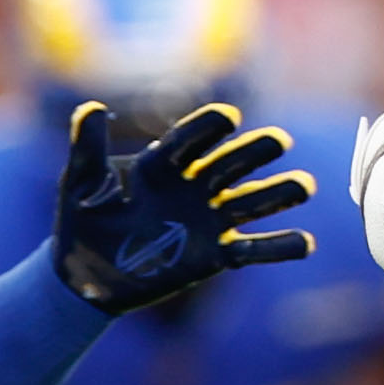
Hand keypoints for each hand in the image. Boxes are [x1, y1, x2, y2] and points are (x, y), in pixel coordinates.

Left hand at [53, 100, 315, 312]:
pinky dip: (278, 247)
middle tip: (279, 142)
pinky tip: (304, 244)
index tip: (229, 117)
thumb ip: (88, 149)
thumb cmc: (81, 222)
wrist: (85, 276)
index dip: (210, 127)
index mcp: (162, 163)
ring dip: (279, 193)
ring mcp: (207, 220)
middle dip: (255, 152)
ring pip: (251, 202)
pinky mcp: (214, 256)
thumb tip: (90, 108)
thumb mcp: (79, 183)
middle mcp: (192, 186)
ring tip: (304, 186)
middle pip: (231, 163)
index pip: (192, 139)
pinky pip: (251, 250)